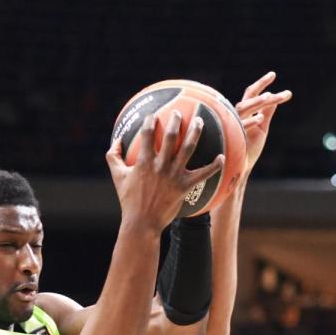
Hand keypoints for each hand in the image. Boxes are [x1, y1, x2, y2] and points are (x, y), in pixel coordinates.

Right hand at [107, 110, 223, 231]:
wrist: (142, 222)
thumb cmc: (129, 199)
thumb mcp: (117, 176)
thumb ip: (114, 156)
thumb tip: (116, 140)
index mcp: (143, 161)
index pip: (147, 134)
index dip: (150, 121)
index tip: (153, 115)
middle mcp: (160, 165)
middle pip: (170, 137)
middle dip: (175, 121)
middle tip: (179, 112)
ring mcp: (174, 175)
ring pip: (187, 148)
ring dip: (195, 133)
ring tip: (200, 121)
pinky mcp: (185, 186)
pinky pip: (203, 174)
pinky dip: (214, 166)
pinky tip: (222, 157)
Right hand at [235, 71, 291, 177]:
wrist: (241, 167)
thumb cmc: (249, 147)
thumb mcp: (262, 128)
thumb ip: (266, 113)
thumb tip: (275, 99)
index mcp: (245, 112)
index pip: (252, 93)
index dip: (262, 83)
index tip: (273, 74)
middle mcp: (239, 115)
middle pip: (249, 96)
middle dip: (261, 86)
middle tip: (273, 76)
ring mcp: (236, 124)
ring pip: (244, 108)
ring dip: (256, 102)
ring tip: (270, 96)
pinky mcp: (235, 137)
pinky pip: (241, 126)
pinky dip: (250, 122)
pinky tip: (260, 118)